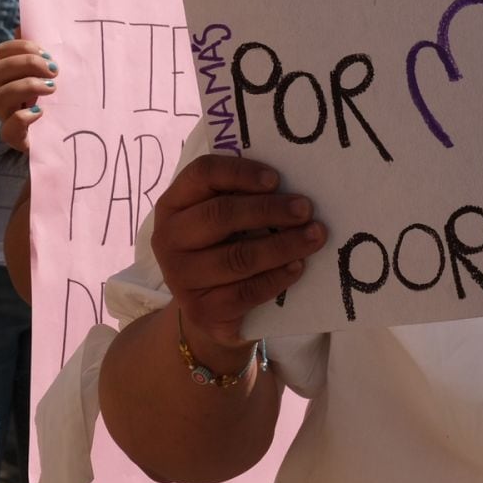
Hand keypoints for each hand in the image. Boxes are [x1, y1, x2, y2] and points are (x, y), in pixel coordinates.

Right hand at [0, 36, 56, 151]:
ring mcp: (7, 116)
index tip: (47, 52)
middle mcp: (3, 93)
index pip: (1, 52)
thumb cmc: (59, 98)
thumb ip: (42, 51)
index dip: (21, 47)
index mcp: (10, 75)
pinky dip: (23, 118)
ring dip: (27, 86)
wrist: (67, 136)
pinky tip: (41, 112)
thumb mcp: (54, 72)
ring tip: (52, 88)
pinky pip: (8, 129)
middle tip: (54, 70)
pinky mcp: (17, 138)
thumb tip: (24, 25)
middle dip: (26, 64)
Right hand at [154, 155, 325, 354]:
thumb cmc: (221, 248)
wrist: (207, 310)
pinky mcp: (201, 310)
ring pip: (237, 257)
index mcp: (173, 204)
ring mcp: (180, 278)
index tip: (276, 179)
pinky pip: (245, 291)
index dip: (240, 173)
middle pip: (220, 215)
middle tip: (305, 209)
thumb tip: (290, 186)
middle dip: (269, 210)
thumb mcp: (221, 220)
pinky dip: (276, 278)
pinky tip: (297, 266)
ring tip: (314, 236)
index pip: (202, 174)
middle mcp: (168, 239)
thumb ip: (242, 198)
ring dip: (283, 245)